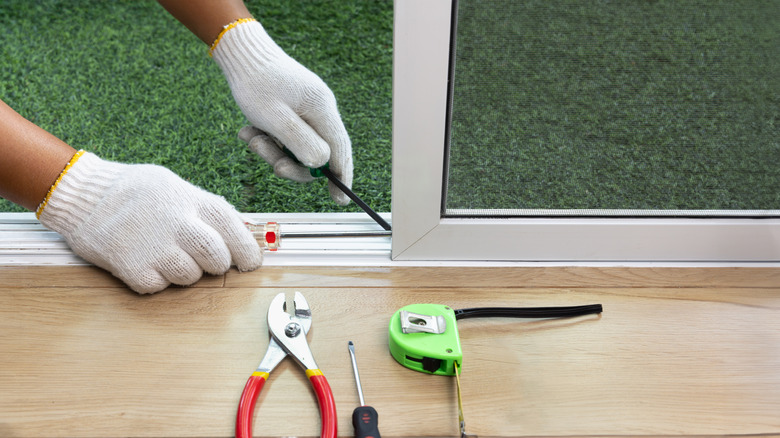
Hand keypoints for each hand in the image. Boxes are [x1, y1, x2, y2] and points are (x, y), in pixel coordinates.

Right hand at [37, 152, 262, 293]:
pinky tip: (144, 260)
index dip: (248, 251)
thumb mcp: (177, 187)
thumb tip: (246, 230)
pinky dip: (156, 279)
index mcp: (194, 201)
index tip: (250, 263)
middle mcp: (179, 223)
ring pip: (190, 277)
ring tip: (166, 253)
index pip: (236, 231)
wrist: (83, 194)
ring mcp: (156, 247)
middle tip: (205, 260)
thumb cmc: (136, 191)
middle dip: (216, 265)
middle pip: (218, 260)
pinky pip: (160, 286)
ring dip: (184, 273)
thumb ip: (208, 210)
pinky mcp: (133, 268)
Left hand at [211, 19, 352, 205]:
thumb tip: (322, 164)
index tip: (340, 200)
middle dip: (291, 163)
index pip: (340, 149)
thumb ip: (301, 143)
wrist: (240, 54)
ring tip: (250, 137)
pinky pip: (284, 136)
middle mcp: (319, 110)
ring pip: (296, 147)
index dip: (341, 176)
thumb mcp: (275, 118)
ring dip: (272, 150)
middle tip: (272, 166)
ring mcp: (305, 110)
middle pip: (316, 153)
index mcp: (322, 109)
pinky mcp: (291, 110)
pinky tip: (248, 131)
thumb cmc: (255, 84)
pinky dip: (266, 139)